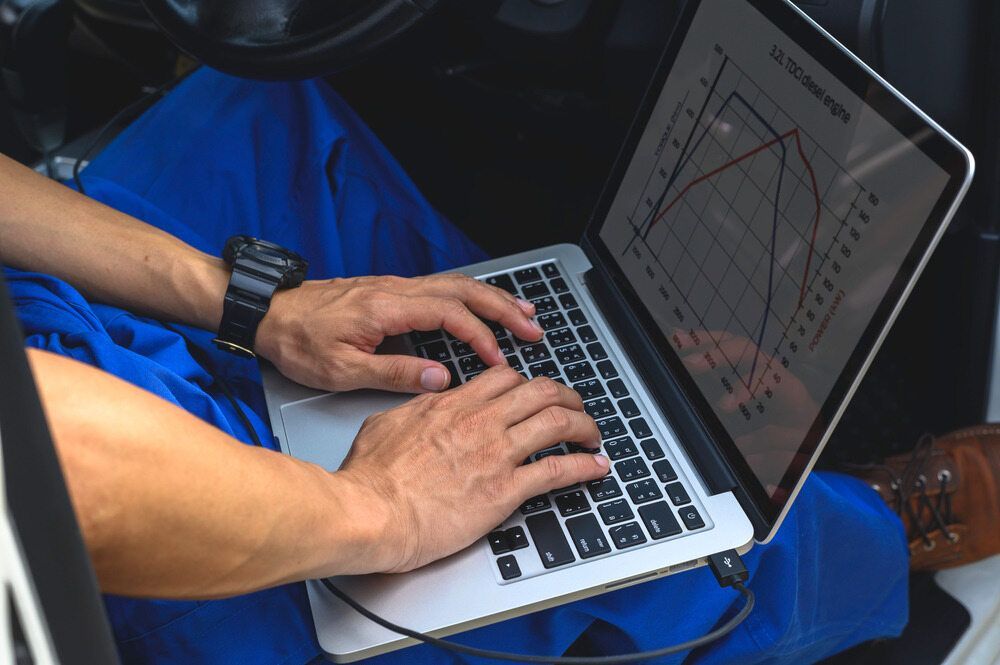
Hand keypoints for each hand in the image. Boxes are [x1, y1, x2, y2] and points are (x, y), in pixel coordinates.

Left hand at [255, 273, 543, 392]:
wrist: (266, 311)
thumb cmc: (296, 340)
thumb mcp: (341, 370)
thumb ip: (394, 373)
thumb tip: (440, 378)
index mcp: (387, 307)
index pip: (450, 315)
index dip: (481, 337)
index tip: (499, 360)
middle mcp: (396, 289)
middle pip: (463, 290)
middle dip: (503, 308)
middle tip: (533, 328)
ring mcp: (394, 286)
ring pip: (455, 284)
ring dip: (492, 298)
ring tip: (522, 313)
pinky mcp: (389, 290)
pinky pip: (441, 287)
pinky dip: (470, 296)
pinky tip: (479, 307)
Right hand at [334, 366, 608, 572]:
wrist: (372, 512)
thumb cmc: (371, 478)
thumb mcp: (384, 424)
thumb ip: (413, 410)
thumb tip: (423, 405)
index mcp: (452, 404)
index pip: (504, 378)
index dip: (527, 382)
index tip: (535, 392)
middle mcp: (480, 422)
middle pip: (541, 391)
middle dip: (567, 396)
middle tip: (575, 406)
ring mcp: (497, 454)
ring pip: (557, 422)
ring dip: (584, 426)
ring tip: (593, 434)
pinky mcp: (506, 490)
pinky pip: (558, 470)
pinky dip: (584, 466)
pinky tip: (596, 467)